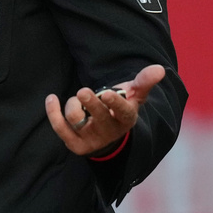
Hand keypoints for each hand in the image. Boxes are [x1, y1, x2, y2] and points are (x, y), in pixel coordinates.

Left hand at [45, 64, 165, 155]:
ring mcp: (92, 140)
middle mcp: (110, 132)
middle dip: (91, 104)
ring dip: (73, 103)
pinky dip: (53, 112)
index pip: (123, 112)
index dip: (115, 103)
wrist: (108, 134)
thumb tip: (160, 68)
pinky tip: (51, 98)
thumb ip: (144, 81)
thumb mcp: (134, 95)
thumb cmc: (120, 107)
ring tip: (80, 100)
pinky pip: (60, 128)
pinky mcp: (76, 144)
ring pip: (76, 119)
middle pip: (99, 118)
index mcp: (127, 119)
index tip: (107, 93)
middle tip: (83, 91)